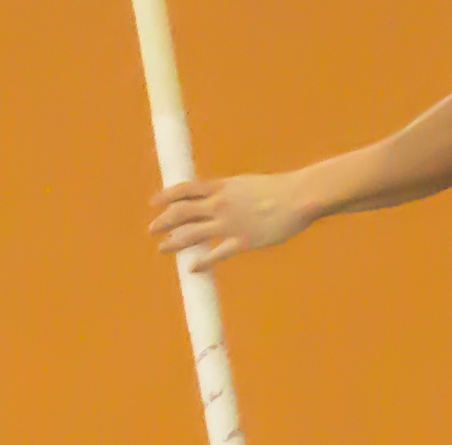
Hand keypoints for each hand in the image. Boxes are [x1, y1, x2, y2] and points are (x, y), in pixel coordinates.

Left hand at [149, 174, 313, 269]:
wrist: (299, 197)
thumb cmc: (279, 189)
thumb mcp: (247, 184)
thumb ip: (229, 192)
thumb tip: (216, 198)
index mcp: (222, 187)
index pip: (184, 189)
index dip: (165, 196)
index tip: (154, 202)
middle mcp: (219, 205)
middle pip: (180, 213)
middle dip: (162, 222)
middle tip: (152, 229)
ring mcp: (229, 224)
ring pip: (190, 234)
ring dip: (172, 242)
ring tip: (162, 248)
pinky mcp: (241, 241)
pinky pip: (215, 255)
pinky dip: (201, 262)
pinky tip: (192, 267)